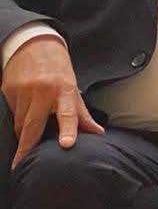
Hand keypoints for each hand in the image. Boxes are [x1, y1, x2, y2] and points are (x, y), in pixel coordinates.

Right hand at [1, 35, 102, 168]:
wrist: (34, 44)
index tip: (66, 145)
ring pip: (20, 122)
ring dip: (23, 134)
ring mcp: (23, 91)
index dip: (68, 129)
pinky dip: (17, 120)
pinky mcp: (7, 91)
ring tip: (26, 142)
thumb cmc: (58, 70)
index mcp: (64, 90)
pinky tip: (22, 117)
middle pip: (33, 125)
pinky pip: (12, 114)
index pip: (68, 113)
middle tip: (21, 165)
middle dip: (26, 147)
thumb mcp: (73, 88)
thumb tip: (98, 133)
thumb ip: (82, 113)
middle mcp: (43, 91)